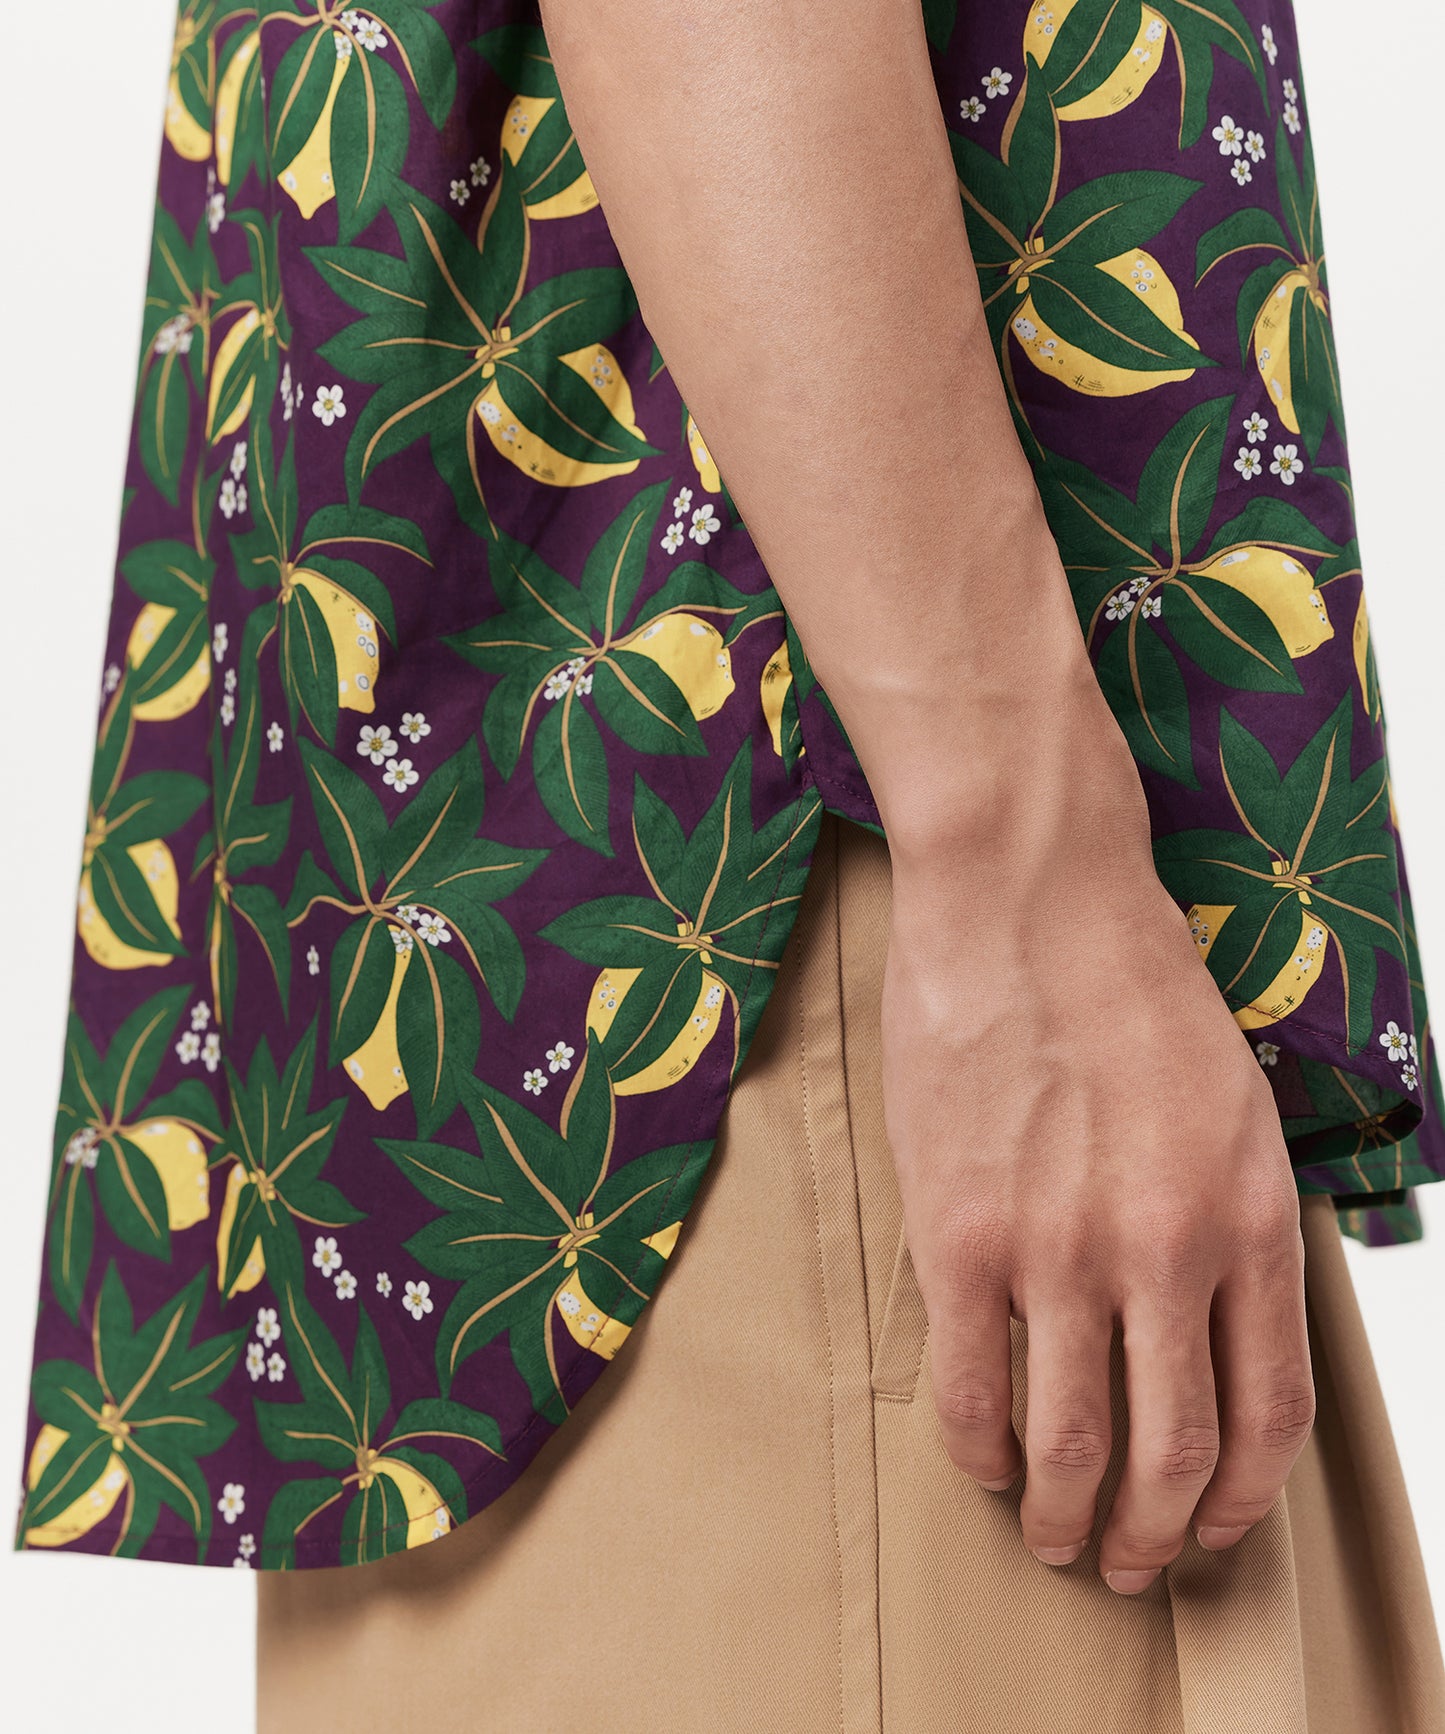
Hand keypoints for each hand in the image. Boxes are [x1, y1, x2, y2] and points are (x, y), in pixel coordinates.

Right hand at [878, 742, 1315, 1595]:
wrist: (1029, 899)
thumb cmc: (1129, 985)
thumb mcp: (1234, 1106)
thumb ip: (1234, 1225)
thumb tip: (1207, 1334)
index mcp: (1251, 1217)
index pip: (1269, 1413)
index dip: (1240, 1499)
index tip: (1209, 1527)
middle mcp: (1166, 1249)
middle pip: (1173, 1455)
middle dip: (1153, 1537)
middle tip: (1128, 1561)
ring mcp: (1058, 1248)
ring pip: (1073, 1444)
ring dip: (1066, 1517)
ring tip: (1054, 1534)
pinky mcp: (958, 1234)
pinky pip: (971, 1387)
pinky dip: (981, 1451)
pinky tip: (984, 1463)